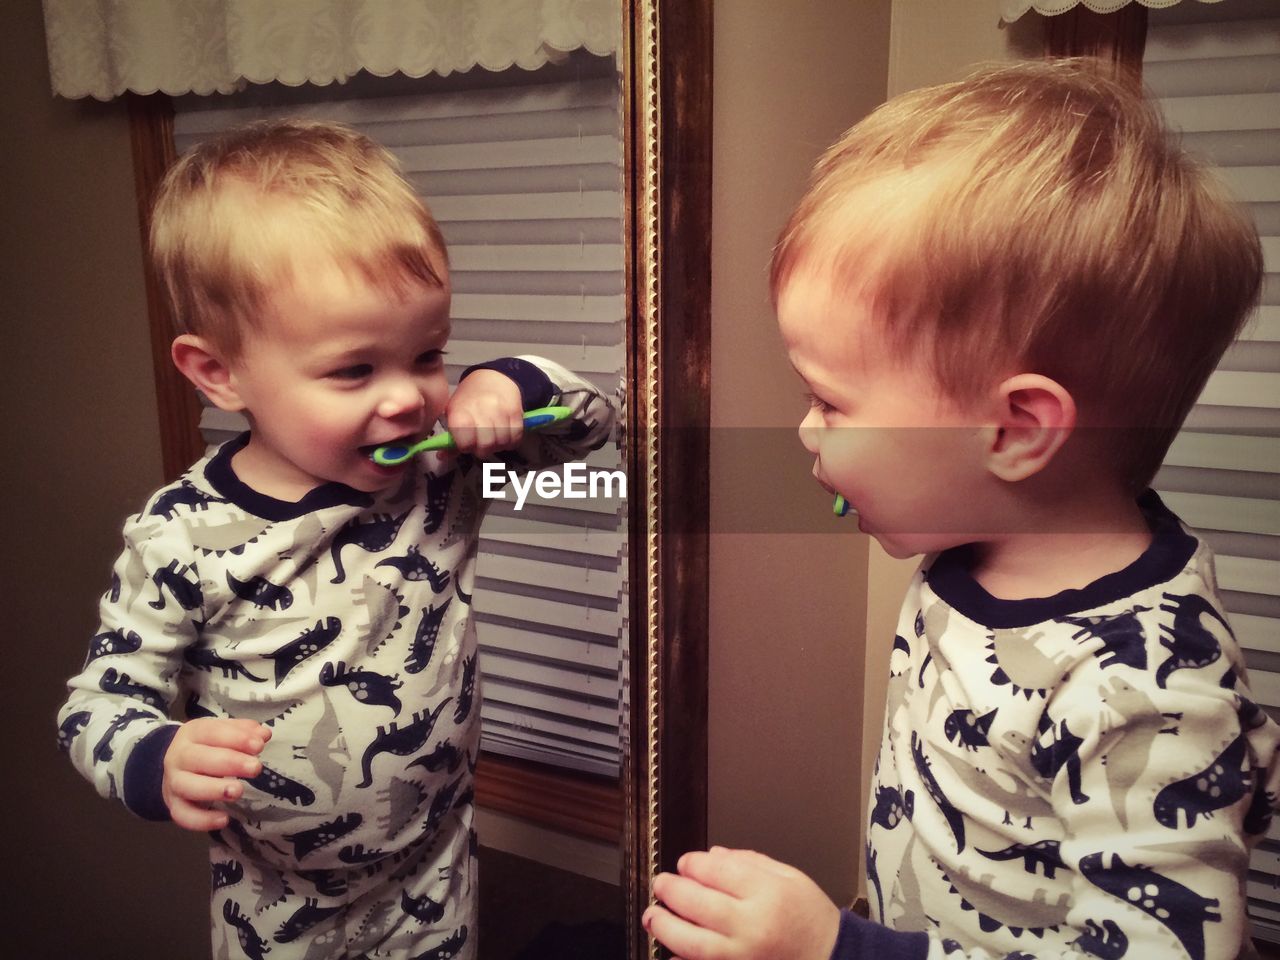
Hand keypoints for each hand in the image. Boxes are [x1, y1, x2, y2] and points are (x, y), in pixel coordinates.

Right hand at [161, 717, 270, 830]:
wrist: (176, 765)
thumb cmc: (208, 746)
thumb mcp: (223, 732)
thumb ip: (244, 731)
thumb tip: (263, 735)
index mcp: (192, 733)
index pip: (212, 732)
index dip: (237, 738)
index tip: (259, 746)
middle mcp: (178, 757)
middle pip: (199, 758)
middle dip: (229, 763)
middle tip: (255, 768)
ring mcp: (173, 782)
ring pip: (187, 786)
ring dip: (213, 790)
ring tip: (238, 791)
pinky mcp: (174, 805)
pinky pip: (182, 815)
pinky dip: (201, 820)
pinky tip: (224, 819)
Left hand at [443, 370, 524, 458]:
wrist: (493, 377)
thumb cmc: (469, 398)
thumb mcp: (454, 413)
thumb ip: (450, 437)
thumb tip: (441, 456)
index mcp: (460, 412)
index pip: (464, 442)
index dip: (466, 447)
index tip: (466, 443)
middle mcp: (480, 410)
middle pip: (486, 446)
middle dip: (483, 450)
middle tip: (481, 443)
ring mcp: (500, 411)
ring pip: (502, 444)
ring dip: (498, 446)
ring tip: (493, 438)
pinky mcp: (516, 412)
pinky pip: (516, 438)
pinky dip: (511, 442)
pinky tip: (505, 435)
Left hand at [643, 847, 840, 959]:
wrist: (832, 959)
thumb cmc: (810, 918)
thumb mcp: (790, 877)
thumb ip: (749, 863)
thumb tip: (710, 857)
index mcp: (768, 893)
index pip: (716, 871)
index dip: (693, 864)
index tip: (685, 863)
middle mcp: (753, 926)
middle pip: (697, 904)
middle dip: (671, 891)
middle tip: (661, 884)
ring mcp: (743, 958)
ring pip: (691, 943)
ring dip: (665, 927)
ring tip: (653, 916)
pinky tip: (671, 951)